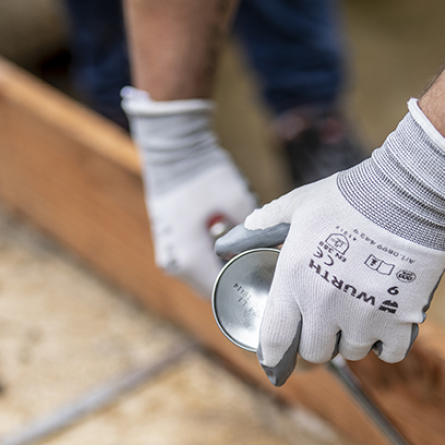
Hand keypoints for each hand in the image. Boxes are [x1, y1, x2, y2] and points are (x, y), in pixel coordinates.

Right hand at [122, 87, 256, 297]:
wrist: (173, 150)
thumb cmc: (206, 174)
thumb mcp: (238, 201)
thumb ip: (254, 234)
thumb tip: (276, 253)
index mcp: (190, 258)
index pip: (224, 294)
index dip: (249, 292)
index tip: (272, 288)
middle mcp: (175, 264)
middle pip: (214, 291)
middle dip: (239, 286)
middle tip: (268, 277)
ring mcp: (168, 256)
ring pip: (203, 281)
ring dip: (226, 277)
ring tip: (254, 265)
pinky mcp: (168, 247)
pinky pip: (195, 269)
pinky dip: (213, 267)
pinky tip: (235, 256)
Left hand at [217, 99, 444, 384]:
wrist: (406, 193)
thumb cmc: (348, 196)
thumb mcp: (297, 205)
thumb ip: (264, 225)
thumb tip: (232, 238)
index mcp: (294, 280)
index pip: (274, 339)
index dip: (274, 356)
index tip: (276, 361)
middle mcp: (324, 306)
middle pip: (315, 352)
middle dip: (318, 340)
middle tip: (327, 323)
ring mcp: (363, 317)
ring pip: (352, 351)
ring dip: (354, 338)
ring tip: (360, 312)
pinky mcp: (400, 321)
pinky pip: (390, 353)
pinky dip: (388, 343)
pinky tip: (388, 322)